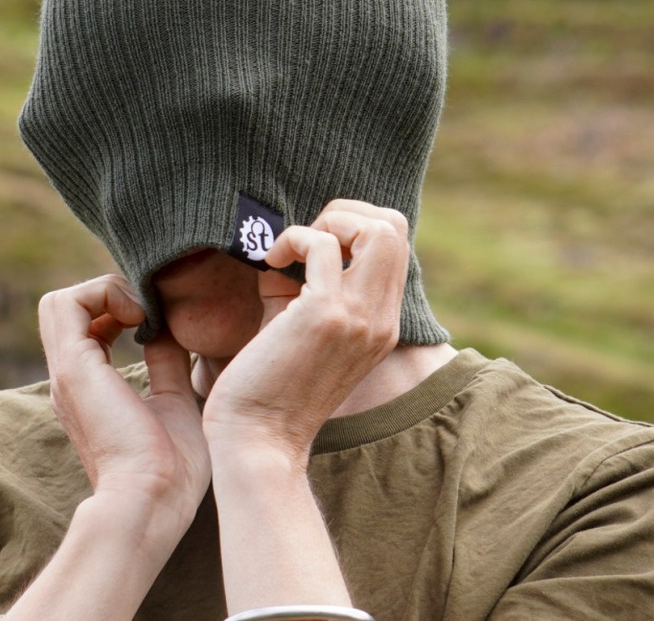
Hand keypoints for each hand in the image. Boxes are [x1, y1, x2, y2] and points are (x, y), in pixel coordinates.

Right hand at [38, 275, 210, 527]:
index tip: (156, 319)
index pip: (85, 325)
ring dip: (105, 291)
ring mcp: (67, 372)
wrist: (153, 503)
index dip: (117, 307)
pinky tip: (139, 316)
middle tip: (148, 310)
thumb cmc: (171, 469)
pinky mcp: (73, 367)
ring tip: (142, 313)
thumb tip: (168, 330)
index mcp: (89, 387)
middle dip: (108, 293)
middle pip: (64, 309)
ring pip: (60, 302)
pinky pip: (67, 303)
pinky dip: (103, 294)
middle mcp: (70, 377)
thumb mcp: (173, 400)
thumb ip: (165, 363)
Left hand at [201, 200, 408, 463]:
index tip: (312, 246)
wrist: (257, 440)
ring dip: (326, 222)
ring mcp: (359, 317)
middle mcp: (380, 319)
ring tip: (291, 251)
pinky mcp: (325, 316)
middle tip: (303, 242)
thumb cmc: (268, 383)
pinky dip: (292, 239)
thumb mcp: (300, 326)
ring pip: (378, 229)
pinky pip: (321, 244)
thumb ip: (306, 286)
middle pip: (395, 227)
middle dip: (345, 213)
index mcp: (381, 323)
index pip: (397, 244)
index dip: (354, 225)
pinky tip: (268, 263)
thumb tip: (290, 246)